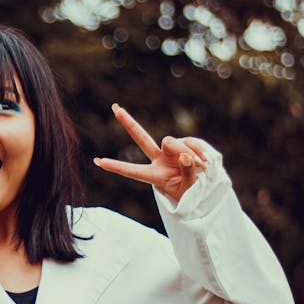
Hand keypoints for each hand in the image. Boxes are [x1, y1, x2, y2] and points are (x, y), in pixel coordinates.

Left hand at [93, 104, 208, 202]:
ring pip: (173, 141)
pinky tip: (205, 161)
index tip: (97, 161)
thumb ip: (187, 172)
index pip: (132, 170)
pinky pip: (190, 141)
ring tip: (202, 166)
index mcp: (154, 176)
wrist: (206, 191)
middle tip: (114, 108)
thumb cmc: (192, 195)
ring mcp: (171, 151)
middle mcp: (159, 160)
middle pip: (142, 138)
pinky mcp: (185, 145)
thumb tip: (185, 155)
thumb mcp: (189, 189)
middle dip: (128, 123)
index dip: (116, 166)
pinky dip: (198, 149)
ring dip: (188, 152)